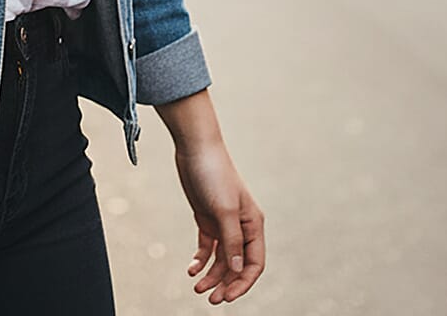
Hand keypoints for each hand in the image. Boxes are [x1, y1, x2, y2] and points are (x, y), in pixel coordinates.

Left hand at [175, 140, 264, 303]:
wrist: (195, 148)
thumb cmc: (214, 174)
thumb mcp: (224, 209)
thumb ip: (231, 240)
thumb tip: (236, 270)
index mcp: (253, 225)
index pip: (254, 264)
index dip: (243, 283)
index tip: (226, 297)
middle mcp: (241, 227)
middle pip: (236, 265)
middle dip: (225, 283)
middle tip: (210, 298)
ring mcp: (223, 223)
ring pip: (221, 259)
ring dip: (211, 275)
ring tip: (196, 286)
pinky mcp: (206, 218)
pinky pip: (207, 247)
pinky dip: (201, 260)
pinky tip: (192, 268)